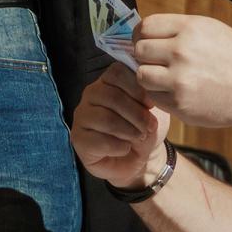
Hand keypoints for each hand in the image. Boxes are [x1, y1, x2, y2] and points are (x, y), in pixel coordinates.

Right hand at [70, 65, 170, 190]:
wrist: (142, 159)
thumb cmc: (145, 129)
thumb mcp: (154, 110)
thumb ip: (149, 97)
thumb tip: (148, 92)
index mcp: (108, 81)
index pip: (117, 72)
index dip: (137, 89)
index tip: (151, 105)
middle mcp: (91, 95)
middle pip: (112, 96)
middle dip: (137, 114)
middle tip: (149, 127)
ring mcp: (81, 116)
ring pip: (106, 119)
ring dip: (129, 131)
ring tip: (140, 137)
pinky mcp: (78, 139)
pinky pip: (100, 141)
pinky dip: (120, 147)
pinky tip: (125, 149)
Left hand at [131, 14, 231, 129]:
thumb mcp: (212, 31)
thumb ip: (178, 30)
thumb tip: (144, 34)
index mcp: (190, 28)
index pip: (145, 27)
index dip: (140, 35)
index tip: (144, 42)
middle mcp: (182, 51)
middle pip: (139, 50)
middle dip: (144, 56)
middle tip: (155, 62)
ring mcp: (180, 79)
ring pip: (141, 75)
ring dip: (149, 77)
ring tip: (165, 78)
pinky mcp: (180, 104)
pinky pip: (153, 97)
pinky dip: (160, 95)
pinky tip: (176, 92)